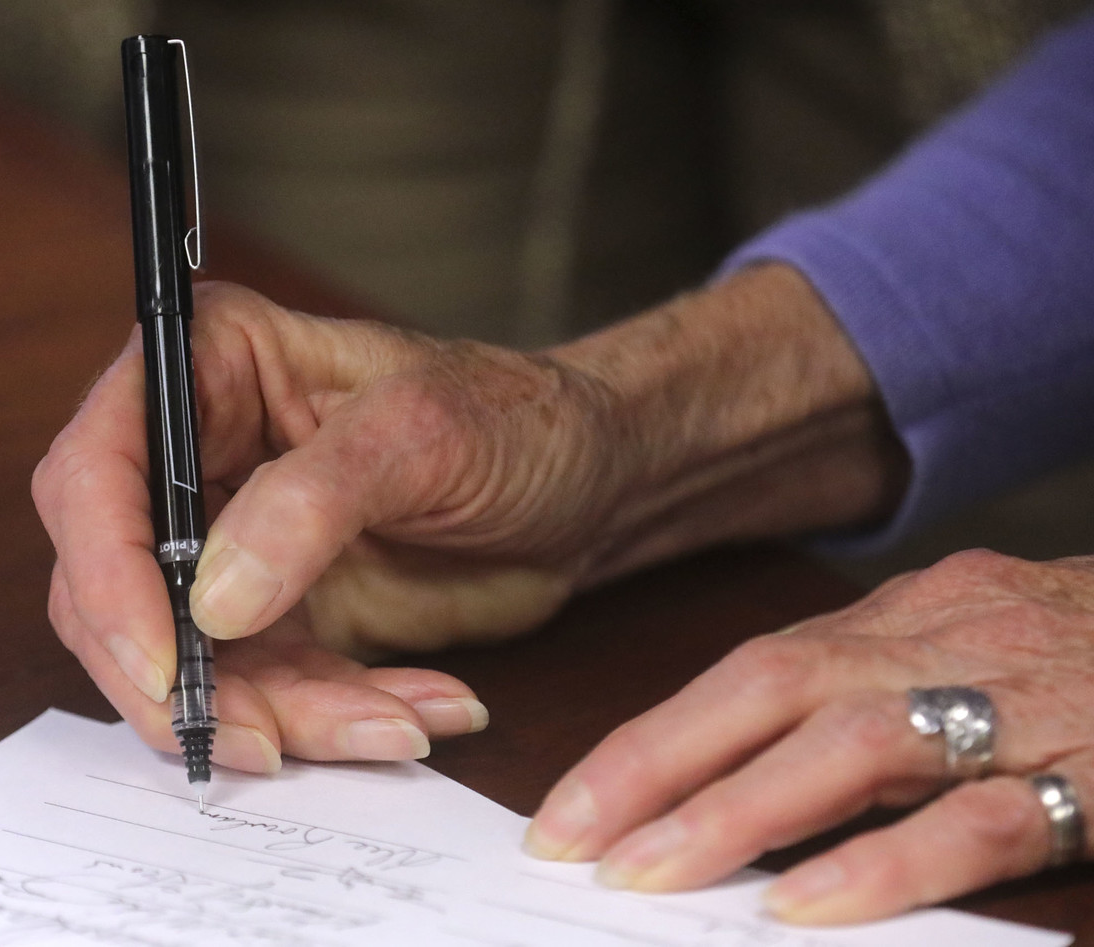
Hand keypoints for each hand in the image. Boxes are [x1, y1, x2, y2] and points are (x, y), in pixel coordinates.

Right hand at [32, 281, 617, 768]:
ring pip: (191, 662)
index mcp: (213, 368)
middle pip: (115, 588)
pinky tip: (416, 711)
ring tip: (392, 722)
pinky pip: (264, 692)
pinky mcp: (278, 614)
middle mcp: (202, 457)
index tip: (165, 661)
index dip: (108, 575)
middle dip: (184, 679)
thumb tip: (210, 601)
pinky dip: (329, 722)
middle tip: (261, 739)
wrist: (585, 484)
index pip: (98, 474)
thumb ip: (312, 503)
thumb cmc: (517, 419)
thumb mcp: (423, 436)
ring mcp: (234, 544)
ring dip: (278, 715)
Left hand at [526, 548, 1093, 923]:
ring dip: (737, 812)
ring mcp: (1022, 700)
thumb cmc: (1083, 660)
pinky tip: (802, 909)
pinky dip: (883, 864)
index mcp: (905, 618)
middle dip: (656, 766)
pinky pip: (979, 819)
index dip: (650, 737)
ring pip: (854, 743)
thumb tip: (739, 786)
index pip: (748, 669)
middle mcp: (945, 642)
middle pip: (771, 689)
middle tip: (571, 843)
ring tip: (649, 876)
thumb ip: (868, 705)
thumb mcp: (967, 655)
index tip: (570, 806)